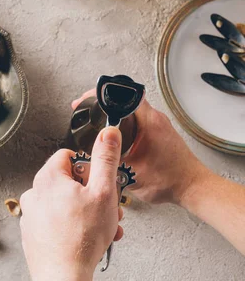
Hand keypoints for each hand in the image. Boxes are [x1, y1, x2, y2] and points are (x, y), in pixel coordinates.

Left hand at [20, 126, 123, 280]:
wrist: (63, 280)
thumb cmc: (82, 238)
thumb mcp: (104, 191)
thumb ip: (106, 158)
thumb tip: (109, 133)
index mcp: (48, 178)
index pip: (70, 157)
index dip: (90, 169)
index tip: (100, 184)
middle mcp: (34, 193)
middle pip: (69, 182)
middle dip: (93, 194)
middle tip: (108, 209)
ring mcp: (31, 216)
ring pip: (65, 204)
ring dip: (87, 213)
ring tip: (104, 229)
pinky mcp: (33, 235)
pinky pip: (56, 222)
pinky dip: (73, 227)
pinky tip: (87, 241)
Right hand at [72, 91, 207, 204]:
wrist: (192, 188)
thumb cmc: (171, 180)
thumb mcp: (131, 174)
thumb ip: (110, 163)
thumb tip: (92, 160)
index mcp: (149, 121)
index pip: (123, 93)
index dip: (102, 93)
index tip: (88, 99)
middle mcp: (156, 118)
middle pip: (125, 100)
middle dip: (104, 104)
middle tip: (88, 110)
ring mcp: (159, 125)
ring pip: (132, 111)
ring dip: (115, 115)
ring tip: (100, 125)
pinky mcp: (160, 133)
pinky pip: (139, 122)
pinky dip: (125, 126)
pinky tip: (117, 139)